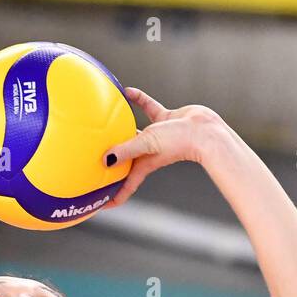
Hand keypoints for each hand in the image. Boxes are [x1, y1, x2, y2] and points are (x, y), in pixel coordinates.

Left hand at [103, 87, 226, 209]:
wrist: (205, 130)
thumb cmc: (179, 141)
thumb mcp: (147, 144)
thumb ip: (127, 150)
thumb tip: (105, 160)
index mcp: (143, 165)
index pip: (125, 187)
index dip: (113, 198)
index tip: (98, 205)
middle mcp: (148, 153)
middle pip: (125, 162)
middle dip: (111, 166)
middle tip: (92, 164)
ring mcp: (156, 137)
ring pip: (133, 134)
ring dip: (121, 130)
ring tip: (104, 124)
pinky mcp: (165, 120)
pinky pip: (147, 108)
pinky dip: (138, 100)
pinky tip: (126, 91)